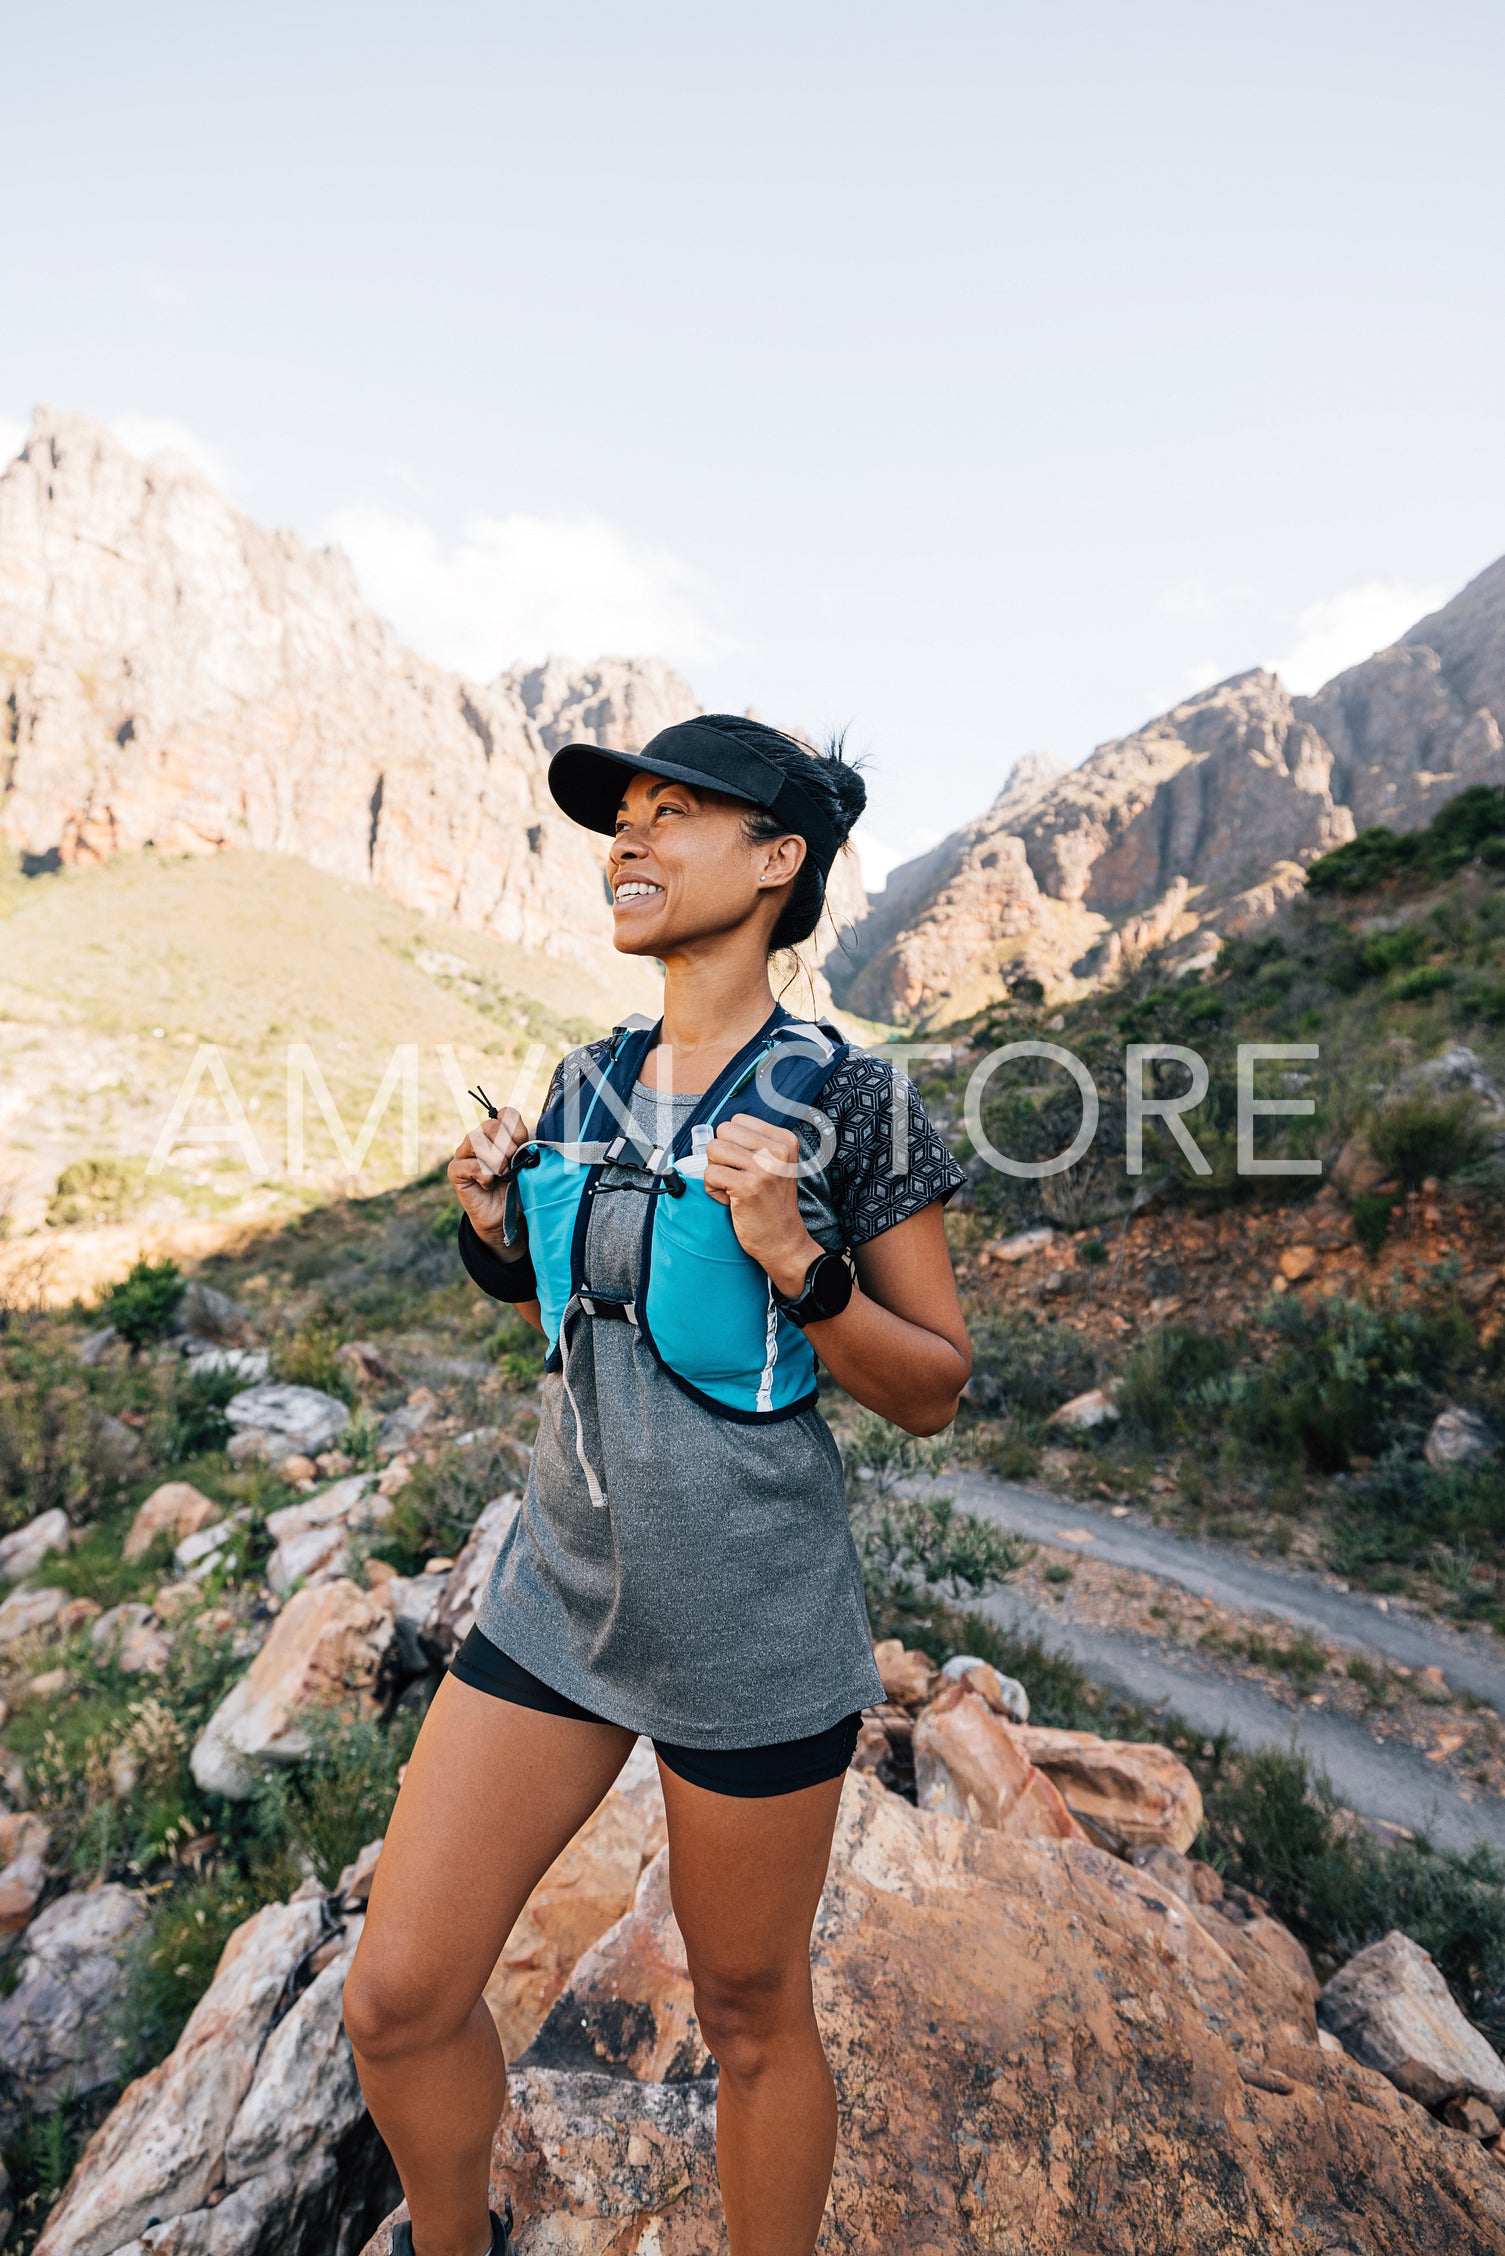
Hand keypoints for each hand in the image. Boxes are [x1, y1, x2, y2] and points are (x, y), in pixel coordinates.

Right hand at [447, 1106, 530, 1255]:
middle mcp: (478, 1139)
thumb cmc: (516, 1188)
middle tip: (512, 1163)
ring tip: (503, 1174)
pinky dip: (486, 1176)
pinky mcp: (455, 1171)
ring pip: (477, 1141)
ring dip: (496, 1160)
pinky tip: (489, 1184)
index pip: (506, 1114)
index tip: (523, 1148)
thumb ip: (527, 1147)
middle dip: (507, 1146)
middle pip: (490, 1125)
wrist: (505, 1215)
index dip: (517, 1130)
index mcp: (497, 1133)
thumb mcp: (527, 1164)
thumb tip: (529, 1140)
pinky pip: (471, 1165)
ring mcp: (463, 1153)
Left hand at [702, 1112, 821, 1297]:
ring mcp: (764, 1168)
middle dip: (721, 1155)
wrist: (783, 1239)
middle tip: (736, 1176)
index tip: (746, 1165)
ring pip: (713, 1149)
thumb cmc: (772, 1203)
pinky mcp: (748, 1187)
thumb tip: (718, 1129)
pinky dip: (713, 1189)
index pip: (738, 1120)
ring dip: (716, 1171)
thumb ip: (754, 1143)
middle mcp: (778, 1151)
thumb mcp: (775, 1164)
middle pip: (723, 1131)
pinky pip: (710, 1174)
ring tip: (733, 1187)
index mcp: (784, 1140)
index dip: (733, 1143)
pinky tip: (731, 1200)